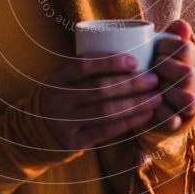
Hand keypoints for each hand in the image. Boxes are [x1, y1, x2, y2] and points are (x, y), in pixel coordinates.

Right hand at [40, 53, 162, 150]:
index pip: (84, 64)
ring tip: (156, 98)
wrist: (38, 128)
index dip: (111, 62)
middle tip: (154, 79)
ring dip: (136, 103)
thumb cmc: (65, 94)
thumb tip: (134, 53)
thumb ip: (89, 67)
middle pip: (101, 89)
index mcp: (58, 76)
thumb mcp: (67, 77)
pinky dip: (128, 122)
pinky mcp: (73, 141)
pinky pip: (106, 130)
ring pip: (106, 111)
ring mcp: (65, 121)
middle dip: (132, 84)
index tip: (135, 61)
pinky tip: (145, 115)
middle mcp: (59, 98)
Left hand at [149, 19, 194, 133]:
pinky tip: (150, 105)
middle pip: (188, 74)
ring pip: (188, 99)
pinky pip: (173, 121)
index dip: (168, 47)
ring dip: (166, 91)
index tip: (156, 48)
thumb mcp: (163, 48)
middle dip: (165, 68)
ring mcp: (189, 103)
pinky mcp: (178, 122)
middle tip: (152, 65)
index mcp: (193, 60)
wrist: (149, 94)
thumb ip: (173, 35)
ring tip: (152, 85)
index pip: (186, 49)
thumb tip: (182, 26)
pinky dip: (161, 114)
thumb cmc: (156, 64)